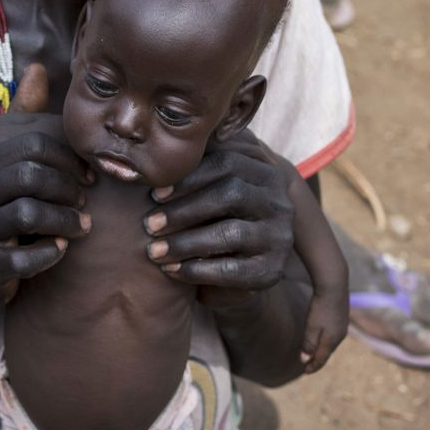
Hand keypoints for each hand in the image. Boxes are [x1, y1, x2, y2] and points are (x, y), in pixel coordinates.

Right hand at [0, 64, 90, 311]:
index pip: (31, 146)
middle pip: (31, 175)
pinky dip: (50, 253)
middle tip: (85, 203)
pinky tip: (59, 250)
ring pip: (29, 213)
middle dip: (68, 189)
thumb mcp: (6, 168)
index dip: (68, 160)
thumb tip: (37, 67)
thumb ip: (22, 121)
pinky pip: (26, 257)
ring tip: (81, 227)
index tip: (89, 178)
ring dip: (67, 221)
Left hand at [144, 132, 294, 297]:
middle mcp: (279, 203)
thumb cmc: (215, 223)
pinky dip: (196, 270)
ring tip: (154, 250)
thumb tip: (157, 155)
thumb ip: (198, 171)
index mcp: (265, 173)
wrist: (240, 274)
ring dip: (185, 242)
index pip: (228, 162)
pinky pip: (231, 270)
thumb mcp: (211, 194)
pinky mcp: (272, 271)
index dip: (188, 177)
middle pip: (231, 194)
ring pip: (231, 233)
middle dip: (184, 209)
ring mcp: (280, 238)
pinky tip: (171, 270)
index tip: (154, 194)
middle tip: (149, 224)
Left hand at [298, 290, 348, 373]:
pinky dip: (327, 339)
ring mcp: (343, 326)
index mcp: (332, 340)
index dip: (313, 366)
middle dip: (318, 359)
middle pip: (327, 352)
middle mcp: (340, 336)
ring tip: (316, 353)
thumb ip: (308, 344)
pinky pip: (334, 334)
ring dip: (323, 349)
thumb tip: (304, 360)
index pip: (321, 359)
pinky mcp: (343, 318)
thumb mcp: (312, 327)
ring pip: (331, 343)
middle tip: (309, 366)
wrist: (334, 286)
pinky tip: (324, 336)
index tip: (305, 372)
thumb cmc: (321, 307)